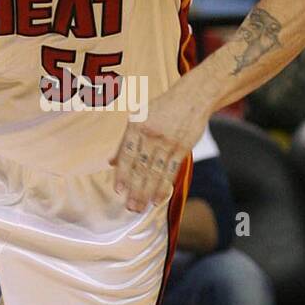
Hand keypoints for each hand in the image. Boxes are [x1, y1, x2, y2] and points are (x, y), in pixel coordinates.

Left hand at [110, 82, 207, 212]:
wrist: (193, 97)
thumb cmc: (163, 108)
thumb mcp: (139, 117)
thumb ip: (125, 141)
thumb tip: (111, 162)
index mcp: (137, 126)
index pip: (127, 154)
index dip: (123, 174)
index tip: (118, 190)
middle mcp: (152, 135)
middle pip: (141, 167)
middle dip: (135, 189)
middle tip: (129, 208)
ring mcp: (168, 143)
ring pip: (156, 172)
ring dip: (147, 192)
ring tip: (140, 207)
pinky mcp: (182, 148)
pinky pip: (171, 171)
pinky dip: (164, 186)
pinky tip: (158, 199)